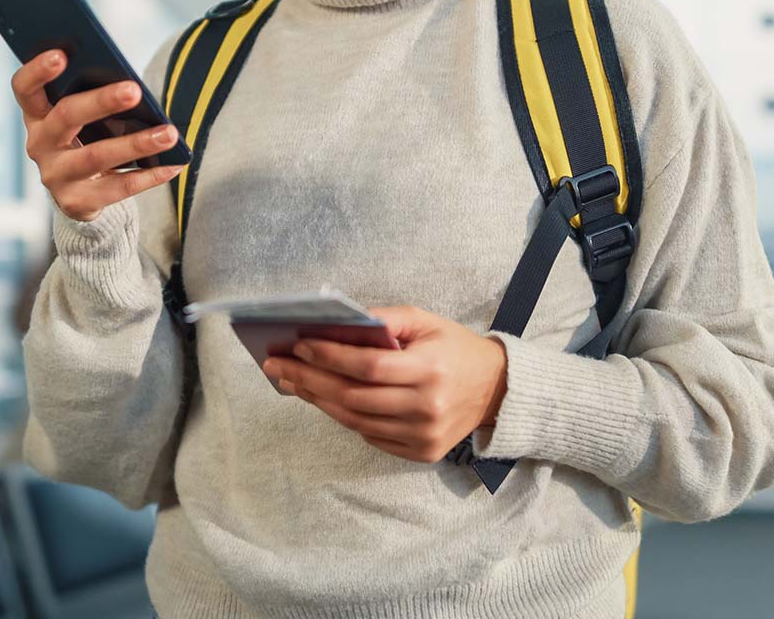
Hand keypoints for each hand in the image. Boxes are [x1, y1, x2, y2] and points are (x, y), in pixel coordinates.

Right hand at [11, 50, 183, 221]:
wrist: (82, 192)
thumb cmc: (90, 138)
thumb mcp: (87, 118)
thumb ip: (97, 99)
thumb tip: (134, 89)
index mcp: (38, 114)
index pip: (25, 88)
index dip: (37, 71)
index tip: (60, 54)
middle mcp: (39, 144)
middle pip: (66, 116)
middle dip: (101, 101)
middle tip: (134, 89)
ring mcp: (55, 175)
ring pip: (97, 156)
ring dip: (137, 143)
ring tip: (169, 133)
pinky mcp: (76, 202)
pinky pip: (118, 187)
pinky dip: (150, 175)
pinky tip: (174, 164)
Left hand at [261, 305, 507, 462]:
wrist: (496, 388)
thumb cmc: (454, 347)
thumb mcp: (427, 321)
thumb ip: (386, 319)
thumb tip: (338, 322)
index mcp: (429, 369)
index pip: (368, 365)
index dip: (330, 356)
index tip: (298, 343)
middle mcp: (426, 407)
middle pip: (354, 396)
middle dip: (310, 379)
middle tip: (277, 366)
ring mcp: (423, 435)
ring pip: (356, 420)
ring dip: (318, 400)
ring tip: (291, 381)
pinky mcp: (421, 453)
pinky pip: (370, 435)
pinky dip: (343, 416)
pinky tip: (322, 398)